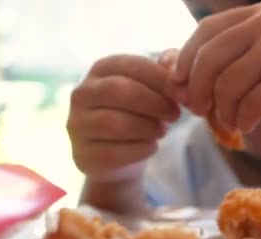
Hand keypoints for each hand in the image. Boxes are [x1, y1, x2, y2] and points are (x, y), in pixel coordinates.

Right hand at [68, 53, 179, 181]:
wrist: (120, 157)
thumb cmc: (140, 114)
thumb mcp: (154, 89)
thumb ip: (165, 71)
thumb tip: (172, 59)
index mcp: (101, 69)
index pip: (131, 65)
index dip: (160, 79)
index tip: (183, 95)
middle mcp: (82, 94)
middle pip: (119, 91)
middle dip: (154, 103)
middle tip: (175, 115)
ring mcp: (77, 125)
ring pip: (115, 123)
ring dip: (148, 127)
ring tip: (162, 130)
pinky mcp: (83, 155)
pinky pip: (114, 152)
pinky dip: (140, 149)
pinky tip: (152, 146)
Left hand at [171, 2, 260, 132]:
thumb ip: (239, 52)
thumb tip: (185, 77)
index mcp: (258, 15)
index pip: (203, 34)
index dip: (184, 61)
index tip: (180, 85)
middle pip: (206, 63)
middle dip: (197, 93)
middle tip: (202, 113)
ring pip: (224, 90)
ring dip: (223, 114)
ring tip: (234, 123)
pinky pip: (246, 109)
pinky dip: (243, 123)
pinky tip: (252, 126)